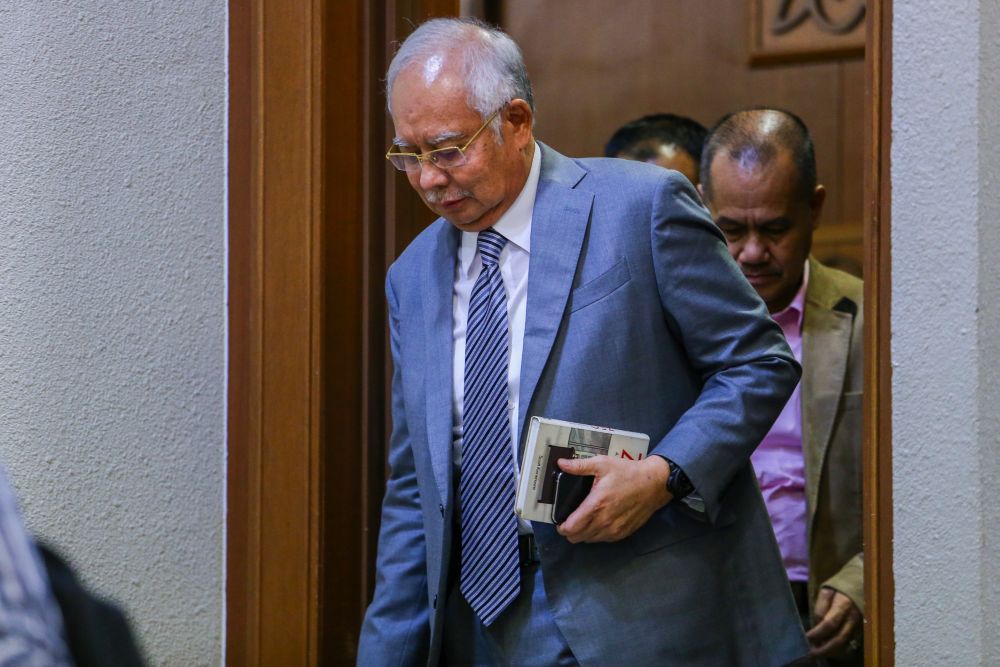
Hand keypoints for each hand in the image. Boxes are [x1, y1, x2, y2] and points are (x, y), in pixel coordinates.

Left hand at [555, 454, 670, 542]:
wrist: (654, 484)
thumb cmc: (628, 473)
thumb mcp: (602, 464)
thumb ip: (579, 466)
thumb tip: (560, 463)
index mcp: (596, 504)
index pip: (572, 527)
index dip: (561, 526)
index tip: (559, 521)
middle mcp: (604, 521)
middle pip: (577, 537)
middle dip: (569, 531)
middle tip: (569, 520)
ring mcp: (614, 529)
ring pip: (589, 540)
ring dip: (582, 534)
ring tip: (582, 521)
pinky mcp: (623, 533)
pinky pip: (602, 540)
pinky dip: (596, 534)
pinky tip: (596, 523)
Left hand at [806, 587, 862, 658]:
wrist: (860, 583)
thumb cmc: (839, 586)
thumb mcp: (826, 591)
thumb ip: (821, 607)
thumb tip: (817, 625)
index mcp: (844, 605)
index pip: (830, 623)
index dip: (818, 633)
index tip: (807, 638)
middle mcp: (853, 618)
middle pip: (839, 638)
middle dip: (824, 648)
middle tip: (811, 653)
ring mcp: (857, 624)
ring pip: (843, 642)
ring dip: (829, 649)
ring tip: (816, 652)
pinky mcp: (858, 628)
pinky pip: (846, 640)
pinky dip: (835, 646)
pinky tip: (825, 647)